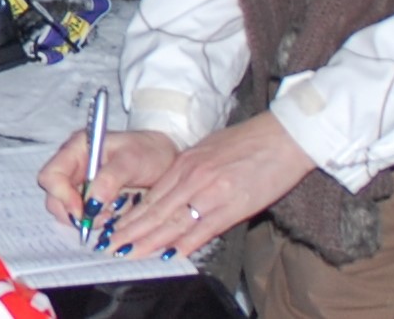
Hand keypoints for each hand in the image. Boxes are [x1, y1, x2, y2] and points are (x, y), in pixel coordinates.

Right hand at [37, 128, 177, 229]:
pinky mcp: (92, 200)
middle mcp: (74, 167)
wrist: (166, 159)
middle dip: (74, 213)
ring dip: (87, 219)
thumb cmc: (149, 151)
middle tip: (101, 217)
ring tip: (111, 215)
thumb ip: (111, 177)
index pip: (51, 175)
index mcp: (77, 149)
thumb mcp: (132, 159)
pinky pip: (84, 217)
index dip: (61, 195)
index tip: (82, 210)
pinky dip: (96, 221)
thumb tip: (91, 201)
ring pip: (67, 211)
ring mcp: (82, 185)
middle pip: (54, 197)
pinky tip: (113, 215)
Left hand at [103, 113, 314, 257]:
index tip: (115, 228)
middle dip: (131, 231)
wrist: (282, 137)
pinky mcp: (231, 207)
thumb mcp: (209, 150)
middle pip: (155, 210)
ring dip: (149, 241)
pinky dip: (183, 245)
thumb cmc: (249, 141)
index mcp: (186, 163)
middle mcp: (192, 177)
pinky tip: (168, 255)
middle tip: (111, 245)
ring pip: (172, 222)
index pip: (151, 195)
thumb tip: (174, 190)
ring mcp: (210, 193)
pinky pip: (202, 231)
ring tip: (129, 253)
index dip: (130, 215)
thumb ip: (189, 171)